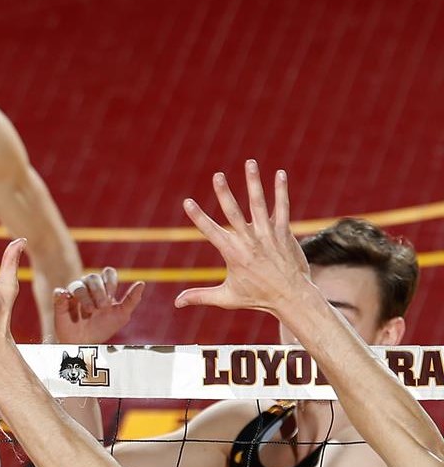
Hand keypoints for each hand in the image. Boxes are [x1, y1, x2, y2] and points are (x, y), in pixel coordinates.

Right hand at [52, 266, 145, 345]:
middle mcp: (88, 289)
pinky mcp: (60, 302)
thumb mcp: (122, 316)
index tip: (112, 296)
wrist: (85, 344)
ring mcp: (73, 295)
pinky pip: (59, 292)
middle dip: (99, 291)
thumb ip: (132, 300)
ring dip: (85, 297)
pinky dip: (62, 295)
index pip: (107, 273)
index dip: (110, 281)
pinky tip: (69, 302)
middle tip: (102, 306)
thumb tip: (141, 283)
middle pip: (92, 277)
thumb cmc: (103, 329)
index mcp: (103, 289)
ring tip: (89, 311)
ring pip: (77, 285)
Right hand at [176, 160, 311, 313]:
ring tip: (250, 163)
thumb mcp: (226, 298)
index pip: (210, 231)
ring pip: (259, 203)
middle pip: (234, 212)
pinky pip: (283, 208)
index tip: (187, 201)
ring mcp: (268, 235)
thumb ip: (200, 296)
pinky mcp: (284, 233)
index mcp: (232, 253)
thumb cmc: (258, 298)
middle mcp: (249, 241)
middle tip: (217, 175)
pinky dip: (281, 191)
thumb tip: (176, 303)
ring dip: (254, 182)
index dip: (198, 216)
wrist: (291, 297)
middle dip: (224, 192)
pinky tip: (280, 174)